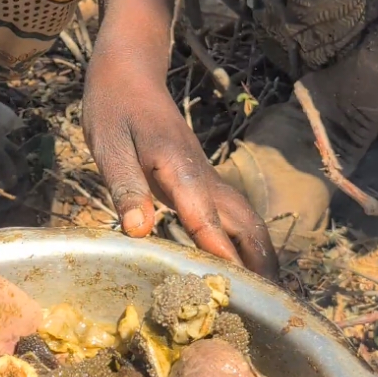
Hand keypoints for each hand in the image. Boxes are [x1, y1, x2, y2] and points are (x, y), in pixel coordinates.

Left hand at [83, 29, 278, 279]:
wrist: (130, 70)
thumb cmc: (114, 107)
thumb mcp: (108, 145)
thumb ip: (125, 187)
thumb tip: (139, 231)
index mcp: (177, 167)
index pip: (204, 215)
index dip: (219, 250)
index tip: (235, 285)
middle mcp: (201, 175)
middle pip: (243, 221)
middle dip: (259, 262)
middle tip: (270, 306)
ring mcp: (205, 176)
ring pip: (245, 217)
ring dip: (260, 253)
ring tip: (268, 296)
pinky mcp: (200, 179)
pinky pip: (232, 214)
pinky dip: (245, 241)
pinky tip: (242, 264)